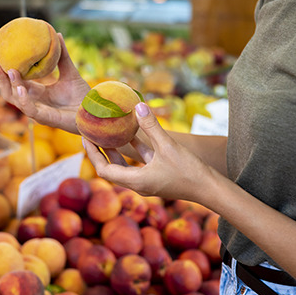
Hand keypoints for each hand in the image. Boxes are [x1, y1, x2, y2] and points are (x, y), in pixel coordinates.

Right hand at [0, 33, 90, 133]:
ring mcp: (38, 111)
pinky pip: (29, 109)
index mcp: (37, 92)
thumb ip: (62, 55)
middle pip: (9, 91)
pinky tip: (20, 87)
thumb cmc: (82, 95)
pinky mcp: (45, 118)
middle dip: (0, 77)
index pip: (16, 80)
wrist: (93, 110)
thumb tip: (57, 34)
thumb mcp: (70, 71)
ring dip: (9, 85)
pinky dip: (23, 99)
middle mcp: (34, 101)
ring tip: (9, 70)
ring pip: (15, 100)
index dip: (5, 69)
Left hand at [83, 102, 217, 203]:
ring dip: (116, 151)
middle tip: (91, 133)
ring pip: (125, 166)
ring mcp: (147, 182)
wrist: (210, 189)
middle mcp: (138, 184)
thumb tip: (137, 106)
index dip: (93, 153)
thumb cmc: (189, 171)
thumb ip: (152, 126)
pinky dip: (133, 151)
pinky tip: (133, 135)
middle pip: (111, 168)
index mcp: (136, 181)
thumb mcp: (168, 145)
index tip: (85, 137)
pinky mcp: (157, 177)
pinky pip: (139, 164)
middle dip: (100, 151)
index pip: (104, 169)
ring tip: (106, 133)